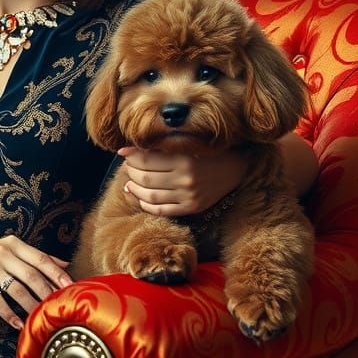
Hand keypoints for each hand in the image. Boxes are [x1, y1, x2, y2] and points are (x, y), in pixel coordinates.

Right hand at [0, 234, 72, 328]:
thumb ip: (35, 256)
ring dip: (31, 306)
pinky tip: (19, 324)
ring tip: (42, 319)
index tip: (72, 287)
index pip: (41, 259)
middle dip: (49, 293)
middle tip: (61, 307)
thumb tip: (65, 263)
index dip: (58, 274)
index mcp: (14, 244)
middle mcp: (3, 253)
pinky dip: (9, 314)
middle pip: (32, 275)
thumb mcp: (8, 249)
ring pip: (17, 290)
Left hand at [119, 145, 246, 216]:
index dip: (131, 156)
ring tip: (129, 184)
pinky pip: (162, 210)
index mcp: (183, 159)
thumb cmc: (205, 153)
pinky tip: (141, 199)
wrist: (234, 169)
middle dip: (130, 172)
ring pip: (150, 196)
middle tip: (127, 168)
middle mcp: (186, 179)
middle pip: (145, 178)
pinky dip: (147, 206)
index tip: (123, 152)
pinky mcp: (192, 208)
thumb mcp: (185, 146)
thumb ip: (160, 149)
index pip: (146, 160)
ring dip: (135, 190)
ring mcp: (188, 196)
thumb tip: (125, 152)